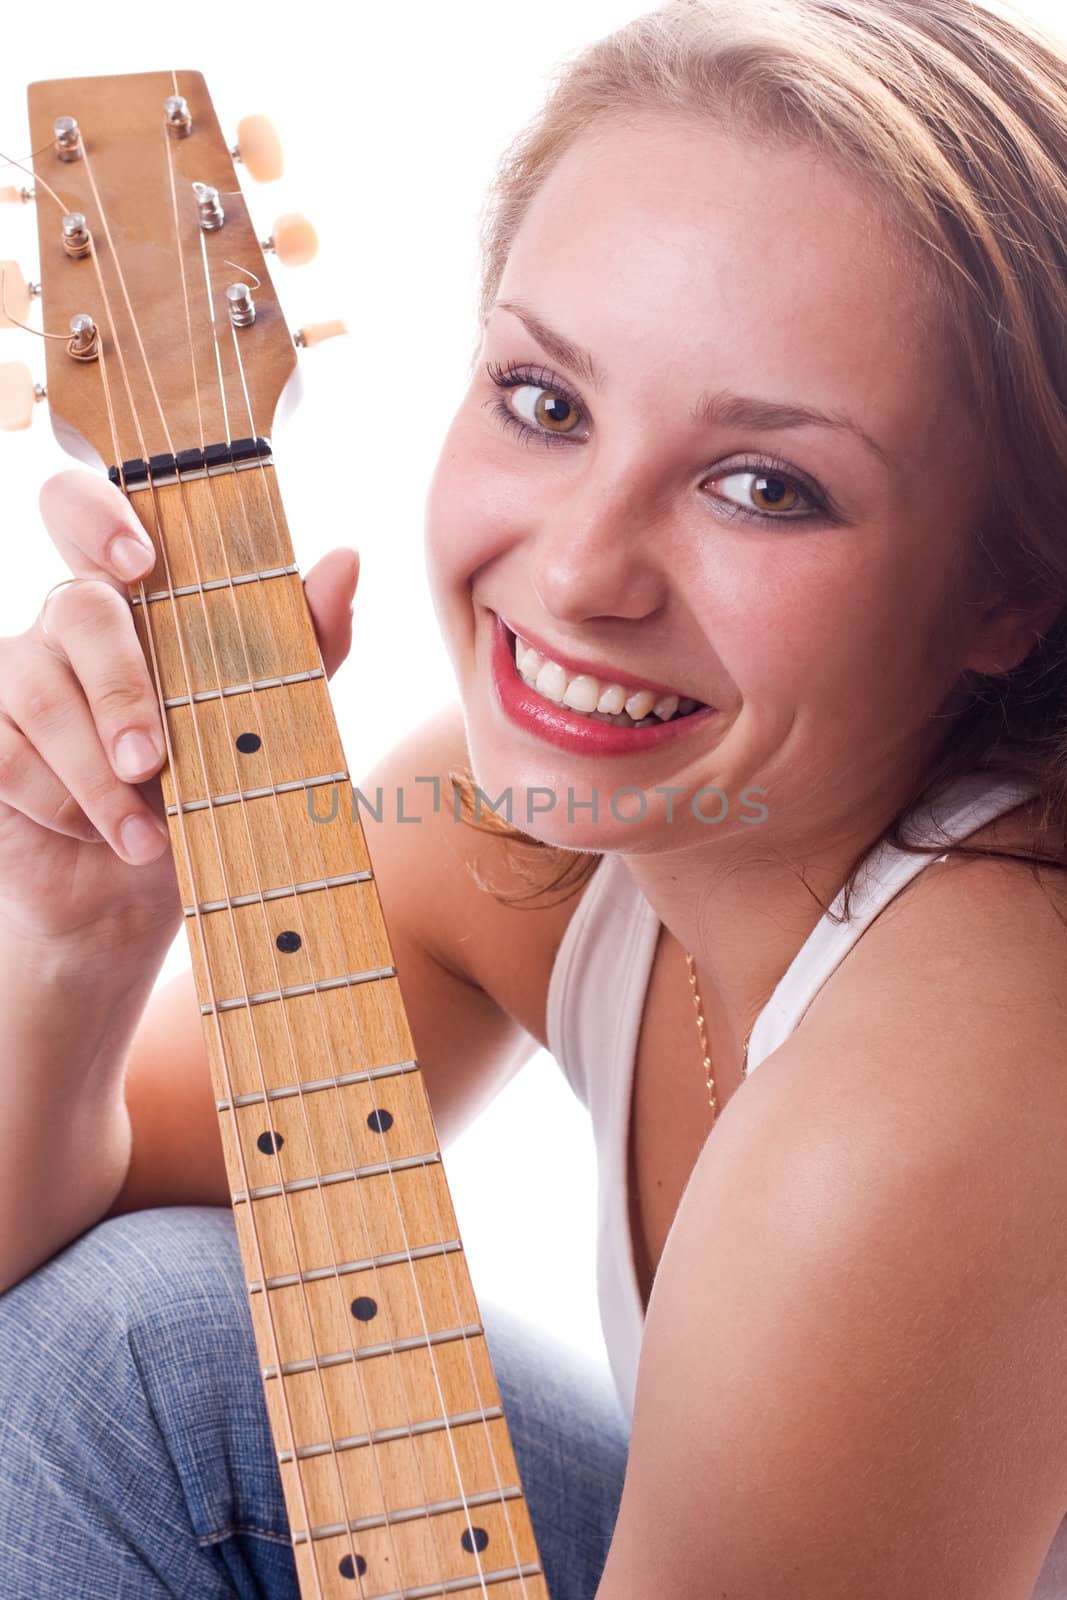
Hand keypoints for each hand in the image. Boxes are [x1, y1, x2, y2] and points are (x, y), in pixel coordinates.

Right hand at [0, 468, 359, 949]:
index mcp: (134, 598)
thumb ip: (306, 642)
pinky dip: (65, 805)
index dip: (97, 515)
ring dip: (102, 779)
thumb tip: (347, 558)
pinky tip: (105, 836)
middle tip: (154, 762)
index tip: (139, 561)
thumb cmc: (212, 787)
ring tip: (149, 838)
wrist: (143, 891)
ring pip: (42, 695)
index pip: (82, 509)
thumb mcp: (272, 716)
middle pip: (75, 607)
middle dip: (123, 690)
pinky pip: (7, 756)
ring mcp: (14, 675)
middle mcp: (66, 622)